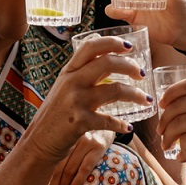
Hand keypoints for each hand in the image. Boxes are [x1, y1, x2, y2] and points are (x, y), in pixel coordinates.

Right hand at [26, 35, 148, 163]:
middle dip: (131, 66)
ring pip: (115, 90)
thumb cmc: (56, 114)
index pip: (91, 47)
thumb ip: (83, 74)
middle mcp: (72, 82)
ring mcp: (76, 101)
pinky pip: (110, 120)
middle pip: (108, 63)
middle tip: (142, 74)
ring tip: (146, 100)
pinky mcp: (80, 122)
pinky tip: (128, 127)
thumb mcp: (65, 88)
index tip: (130, 46)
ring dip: (136, 94)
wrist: (39, 142)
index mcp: (68, 71)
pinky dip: (122, 124)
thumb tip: (110, 60)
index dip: (113, 42)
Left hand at [46, 129, 115, 184]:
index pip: (48, 162)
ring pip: (69, 169)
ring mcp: (85, 142)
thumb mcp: (72, 139)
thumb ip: (60, 151)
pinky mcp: (98, 147)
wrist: (109, 122)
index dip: (44, 180)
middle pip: (57, 167)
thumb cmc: (87, 135)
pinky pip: (85, 168)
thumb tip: (42, 173)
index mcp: (61, 137)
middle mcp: (71, 138)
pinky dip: (77, 181)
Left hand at [157, 79, 185, 179]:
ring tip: (167, 145)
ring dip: (168, 136)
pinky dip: (181, 150)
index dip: (171, 94)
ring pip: (177, 123)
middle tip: (161, 130)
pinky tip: (183, 156)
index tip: (163, 104)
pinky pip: (185, 141)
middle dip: (165, 119)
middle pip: (177, 105)